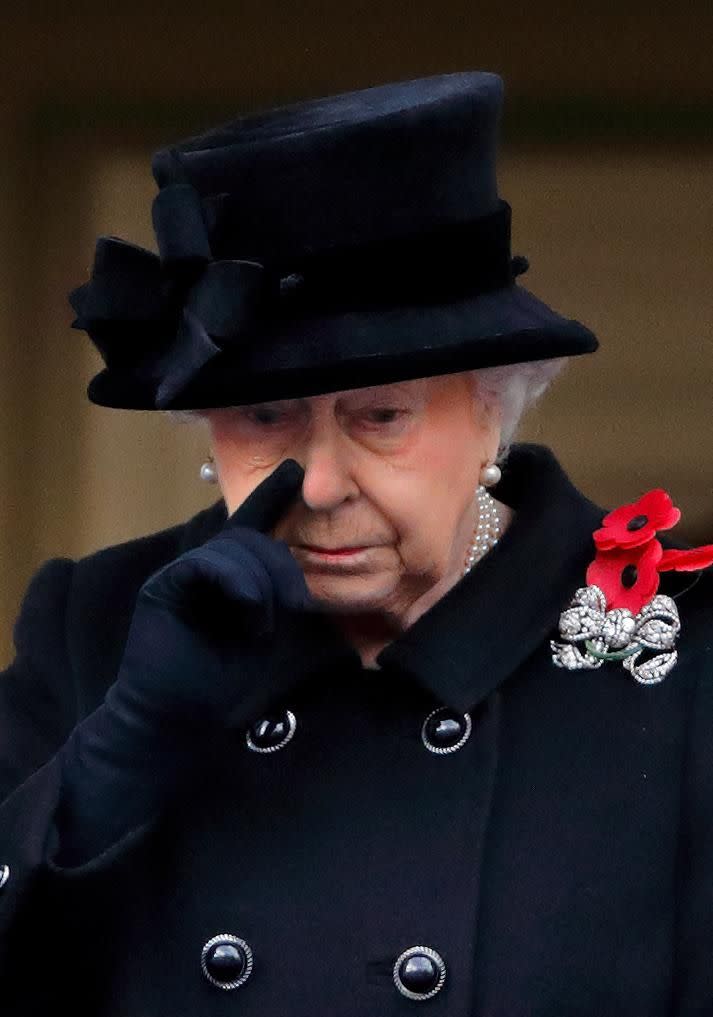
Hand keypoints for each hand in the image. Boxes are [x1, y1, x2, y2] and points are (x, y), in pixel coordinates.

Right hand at [111, 459, 333, 725]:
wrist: (181, 718)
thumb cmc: (227, 682)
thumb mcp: (274, 639)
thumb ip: (288, 607)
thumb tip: (314, 592)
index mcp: (234, 576)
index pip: (254, 524)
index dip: (273, 494)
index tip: (294, 469)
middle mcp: (208, 568)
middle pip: (253, 538)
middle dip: (283, 567)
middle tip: (298, 605)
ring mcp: (184, 575)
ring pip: (233, 547)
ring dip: (262, 583)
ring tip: (263, 625)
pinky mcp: (163, 588)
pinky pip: (204, 564)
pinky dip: (234, 582)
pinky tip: (248, 610)